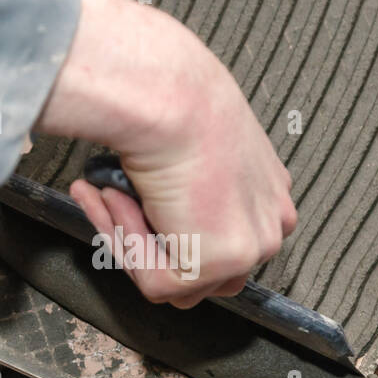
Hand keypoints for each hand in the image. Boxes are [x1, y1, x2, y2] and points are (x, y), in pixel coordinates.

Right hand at [36, 0, 296, 306]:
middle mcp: (270, 226)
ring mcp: (250, 248)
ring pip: (176, 281)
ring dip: (130, 240)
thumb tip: (150, 206)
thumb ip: (188, 188)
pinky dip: (125, 243)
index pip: (221, 243)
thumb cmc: (176, 101)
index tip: (124, 201)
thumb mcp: (194, 146)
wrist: (169, 94)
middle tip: (107, 201)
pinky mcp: (219, 263)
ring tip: (107, 193)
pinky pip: (156, 283)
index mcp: (270, 196)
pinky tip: (118, 199)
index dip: (165, 231)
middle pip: (202, 272)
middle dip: (146, 243)